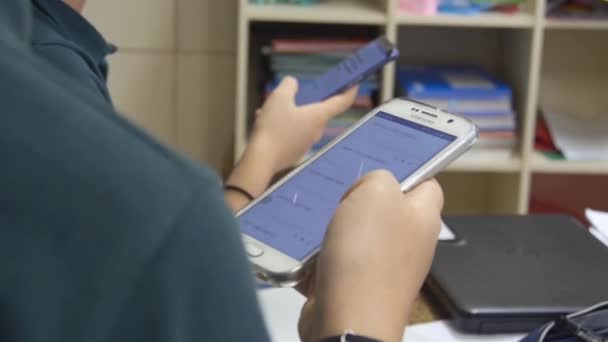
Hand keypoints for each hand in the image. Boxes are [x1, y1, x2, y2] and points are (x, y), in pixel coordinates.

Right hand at [249, 76, 357, 173]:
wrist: (260, 161)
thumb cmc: (272, 128)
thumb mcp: (278, 98)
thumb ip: (288, 85)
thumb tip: (292, 84)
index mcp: (318, 116)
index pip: (342, 101)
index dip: (350, 90)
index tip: (355, 82)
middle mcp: (316, 131)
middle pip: (317, 110)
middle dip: (305, 100)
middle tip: (291, 93)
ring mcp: (306, 144)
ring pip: (301, 121)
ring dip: (288, 113)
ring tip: (267, 109)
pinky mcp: (294, 153)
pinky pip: (291, 134)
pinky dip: (281, 126)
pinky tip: (264, 123)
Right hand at [298, 171, 443, 341]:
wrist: (347, 318)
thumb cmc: (368, 256)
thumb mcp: (376, 191)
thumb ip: (379, 177)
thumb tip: (368, 189)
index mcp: (423, 217)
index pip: (427, 183)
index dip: (406, 170)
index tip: (381, 165)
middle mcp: (409, 244)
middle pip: (386, 209)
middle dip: (359, 200)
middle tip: (343, 196)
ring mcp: (384, 267)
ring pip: (357, 234)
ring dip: (335, 227)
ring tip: (323, 224)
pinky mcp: (357, 285)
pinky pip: (337, 260)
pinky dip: (321, 255)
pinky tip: (311, 251)